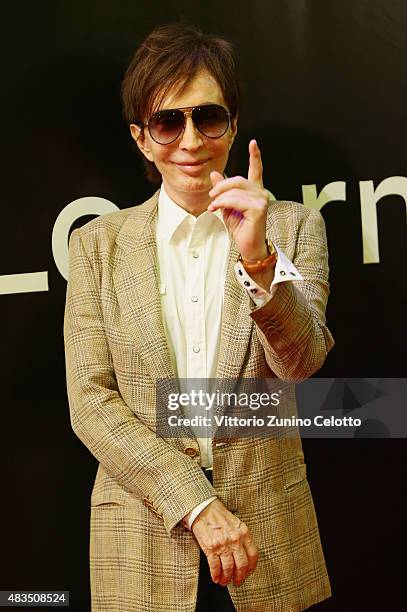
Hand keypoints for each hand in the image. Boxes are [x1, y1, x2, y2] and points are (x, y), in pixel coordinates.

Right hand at [191, 498, 257, 586]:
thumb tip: (245, 556)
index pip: (253, 555)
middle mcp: (235, 539)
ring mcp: (223, 544)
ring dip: (226, 578)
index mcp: (244, 533)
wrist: (204, 509)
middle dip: (239, 577)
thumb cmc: (220, 516)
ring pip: (228, 568)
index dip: (251, 568)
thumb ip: (242, 538)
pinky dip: (215, 575)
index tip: (247, 573)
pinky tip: (215, 578)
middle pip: (242, 565)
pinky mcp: (211, 547)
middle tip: (237, 582)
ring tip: (224, 581)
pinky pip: (215, 566)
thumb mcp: (236, 524)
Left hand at [207, 139, 269, 261]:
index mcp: (255, 191)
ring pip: (235, 190)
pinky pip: (236, 200)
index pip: (256, 170)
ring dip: (220, 198)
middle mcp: (261, 193)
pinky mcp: (258, 209)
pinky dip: (223, 204)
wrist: (247, 246)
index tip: (253, 143)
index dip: (255, 156)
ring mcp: (261, 200)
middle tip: (211, 196)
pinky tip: (217, 210)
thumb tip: (215, 174)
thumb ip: (223, 191)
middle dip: (221, 187)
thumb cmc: (240, 228)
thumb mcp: (227, 206)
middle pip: (239, 180)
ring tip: (213, 207)